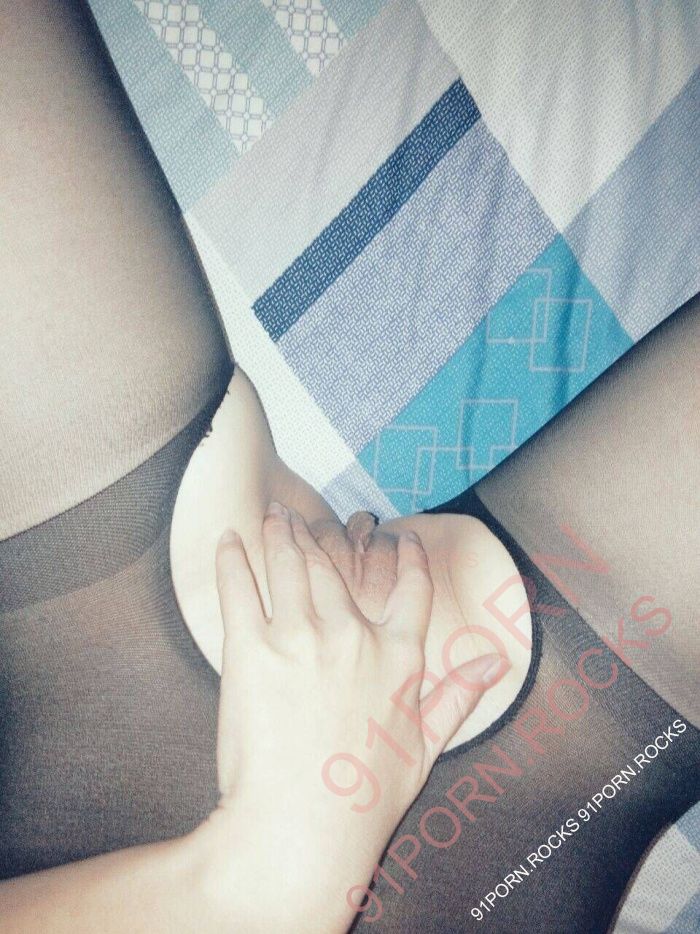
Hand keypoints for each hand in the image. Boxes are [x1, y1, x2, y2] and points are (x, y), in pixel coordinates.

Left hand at [193, 502, 509, 931]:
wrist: (299, 830)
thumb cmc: (366, 798)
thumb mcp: (426, 746)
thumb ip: (461, 694)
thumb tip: (499, 660)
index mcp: (398, 656)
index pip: (410, 588)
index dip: (407, 556)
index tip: (399, 535)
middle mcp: (352, 636)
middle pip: (335, 566)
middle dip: (317, 534)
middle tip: (299, 515)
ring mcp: (300, 637)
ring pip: (290, 565)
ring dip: (280, 534)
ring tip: (272, 516)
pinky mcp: (251, 650)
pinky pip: (240, 588)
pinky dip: (233, 559)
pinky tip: (229, 540)